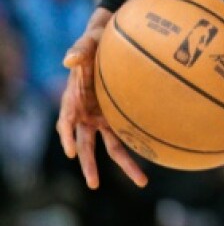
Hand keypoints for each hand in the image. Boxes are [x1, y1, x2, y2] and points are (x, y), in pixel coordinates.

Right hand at [56, 8, 148, 189]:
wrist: (112, 41)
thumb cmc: (97, 41)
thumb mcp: (88, 40)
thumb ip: (80, 48)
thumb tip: (69, 59)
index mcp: (74, 100)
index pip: (66, 122)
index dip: (67, 136)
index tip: (70, 151)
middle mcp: (87, 115)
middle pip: (87, 145)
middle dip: (89, 165)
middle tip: (94, 185)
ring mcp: (104, 118)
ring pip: (112, 147)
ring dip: (125, 164)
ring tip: (142, 182)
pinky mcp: (119, 117)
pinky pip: (128, 135)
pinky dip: (138, 148)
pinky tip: (154, 160)